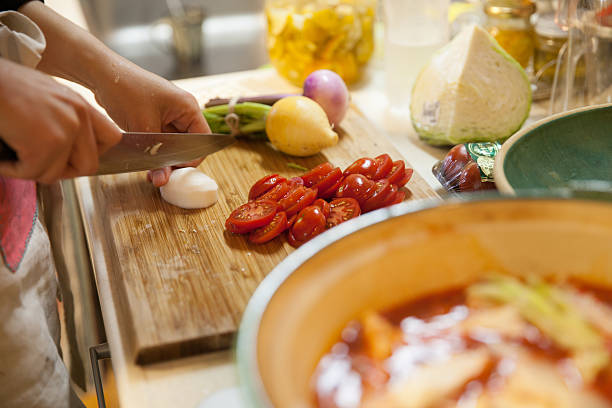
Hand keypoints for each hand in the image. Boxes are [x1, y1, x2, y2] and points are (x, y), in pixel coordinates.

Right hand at [0, 59, 120, 183]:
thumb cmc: (3, 86)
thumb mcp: (46, 97)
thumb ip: (64, 119)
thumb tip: (68, 149)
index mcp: (81, 104)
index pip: (112, 139)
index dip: (90, 154)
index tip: (69, 157)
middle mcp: (79, 115)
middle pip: (89, 165)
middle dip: (60, 170)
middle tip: (36, 162)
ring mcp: (66, 130)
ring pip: (56, 174)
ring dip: (31, 169)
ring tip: (13, 152)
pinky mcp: (47, 143)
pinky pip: (33, 174)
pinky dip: (13, 170)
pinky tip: (3, 156)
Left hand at [92, 61, 209, 186]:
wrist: (101, 74)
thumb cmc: (126, 92)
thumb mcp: (143, 128)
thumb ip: (156, 156)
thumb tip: (163, 180)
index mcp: (188, 108)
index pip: (203, 141)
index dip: (192, 158)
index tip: (175, 171)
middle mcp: (182, 111)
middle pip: (189, 145)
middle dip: (175, 162)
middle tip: (162, 177)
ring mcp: (169, 115)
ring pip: (174, 145)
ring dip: (164, 160)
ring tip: (152, 174)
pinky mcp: (155, 119)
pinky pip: (162, 141)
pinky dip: (155, 152)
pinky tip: (145, 164)